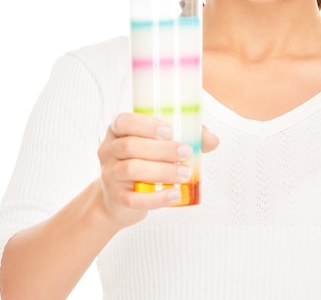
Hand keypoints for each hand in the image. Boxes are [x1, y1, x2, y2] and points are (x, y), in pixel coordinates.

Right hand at [97, 113, 218, 228]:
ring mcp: (109, 174)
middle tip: (186, 153)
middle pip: (130, 146)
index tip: (169, 131)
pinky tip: (174, 194)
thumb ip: (186, 137)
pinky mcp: (115, 198)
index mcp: (118, 131)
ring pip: (131, 169)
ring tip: (185, 174)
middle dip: (161, 149)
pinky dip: (156, 198)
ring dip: (162, 171)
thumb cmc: (143, 161)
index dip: (145, 125)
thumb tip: (212, 139)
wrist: (118, 198)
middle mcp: (109, 150)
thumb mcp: (157, 145)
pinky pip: (134, 198)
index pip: (124, 121)